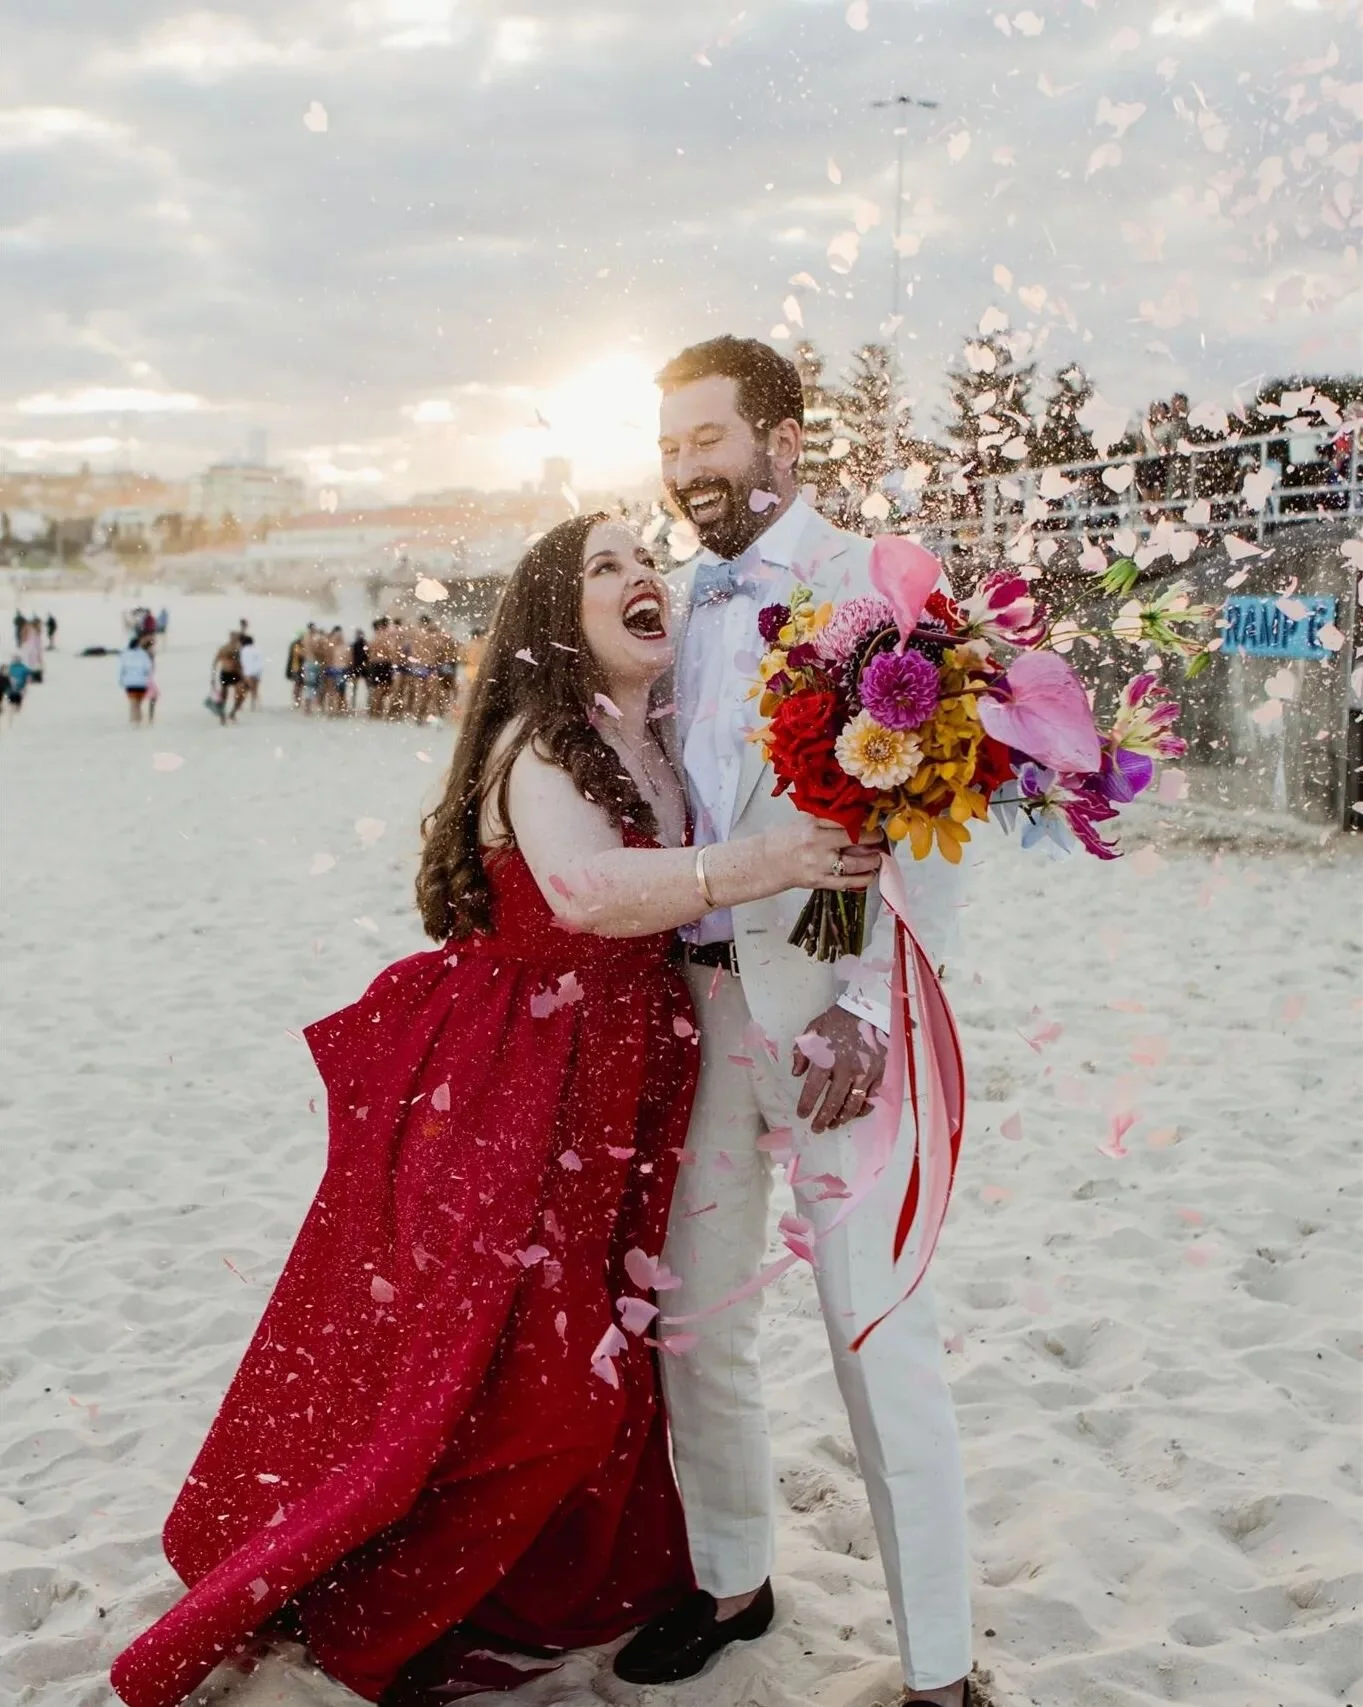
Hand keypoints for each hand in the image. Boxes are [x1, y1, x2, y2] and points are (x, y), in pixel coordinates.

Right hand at [766, 819, 878, 893]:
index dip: (864, 820)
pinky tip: (869, 875)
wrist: (765, 862)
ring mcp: (819, 864)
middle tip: (880, 838)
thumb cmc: (784, 840)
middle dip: (873, 839)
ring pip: (854, 863)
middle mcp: (818, 844)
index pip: (846, 820)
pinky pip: (846, 882)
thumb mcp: (803, 821)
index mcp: (813, 825)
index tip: (873, 820)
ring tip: (877, 857)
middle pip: (855, 840)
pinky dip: (862, 879)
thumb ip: (826, 819)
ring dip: (871, 860)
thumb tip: (854, 816)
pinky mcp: (819, 881)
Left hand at [792, 1003, 887, 1133]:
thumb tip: (796, 1073)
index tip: (801, 1115)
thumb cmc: (838, 1020)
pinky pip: (870, 1098)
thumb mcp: (813, 1028)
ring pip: (853, 1104)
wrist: (869, 1009)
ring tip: (833, 1125)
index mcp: (827, 1057)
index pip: (813, 1088)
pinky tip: (853, 1114)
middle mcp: (846, 1069)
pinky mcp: (879, 1074)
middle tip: (816, 1129)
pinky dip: (862, 1110)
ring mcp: (865, 1073)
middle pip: (833, 1102)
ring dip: (842, 1118)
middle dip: (823, 1119)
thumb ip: (801, 1051)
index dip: (806, 1104)